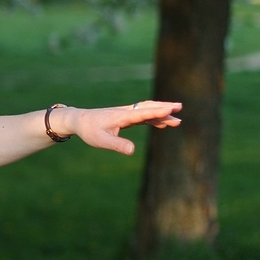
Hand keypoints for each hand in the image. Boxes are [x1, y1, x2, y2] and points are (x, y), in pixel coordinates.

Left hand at [58, 101, 181, 154]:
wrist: (79, 120)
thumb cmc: (90, 131)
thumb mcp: (102, 141)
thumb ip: (117, 145)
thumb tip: (133, 151)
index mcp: (122, 116)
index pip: (143, 113)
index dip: (157, 111)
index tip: (171, 109)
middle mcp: (126, 112)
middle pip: (148, 108)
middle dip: (164, 108)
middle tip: (179, 108)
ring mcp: (126, 113)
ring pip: (146, 110)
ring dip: (161, 113)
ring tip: (176, 120)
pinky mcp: (125, 117)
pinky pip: (143, 115)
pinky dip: (154, 118)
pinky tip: (162, 123)